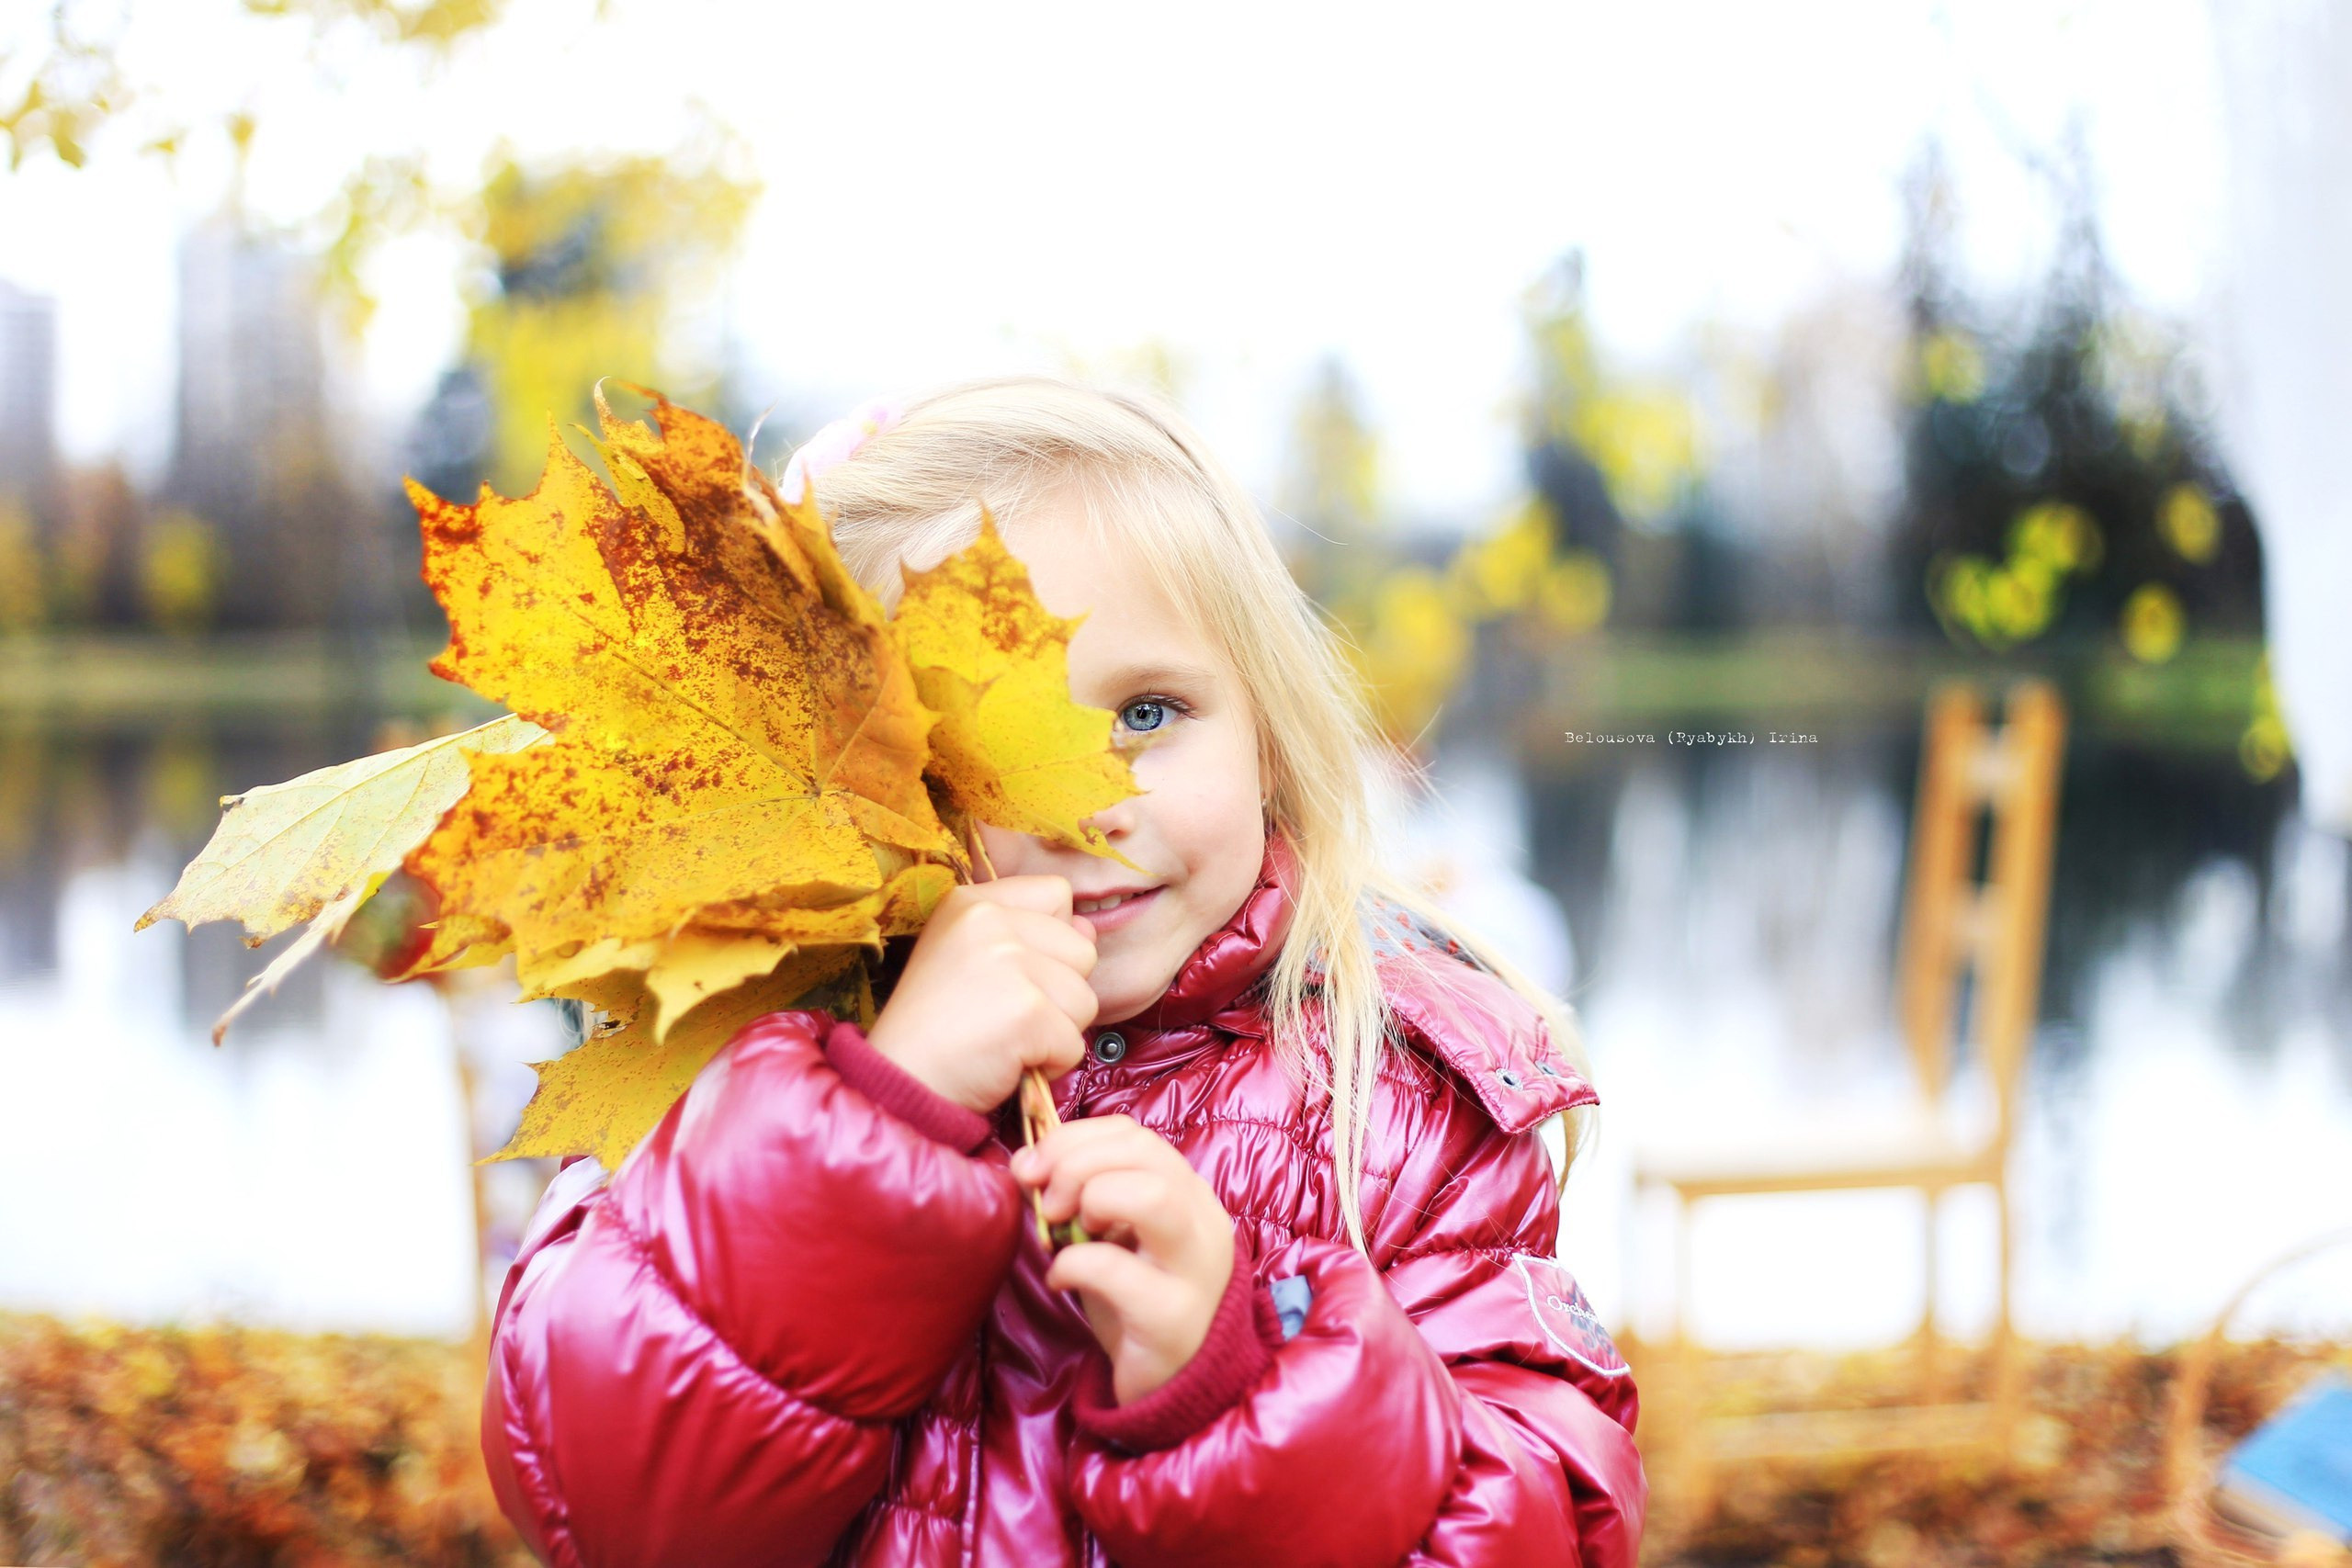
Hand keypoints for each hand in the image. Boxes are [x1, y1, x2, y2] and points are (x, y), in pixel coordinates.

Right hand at [865, 876, 1098, 1115]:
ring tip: (1007, 1039)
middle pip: (1082, 950)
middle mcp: (988, 919)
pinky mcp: (1026, 1011)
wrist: (900, 1083)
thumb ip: (1028, 934)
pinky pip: (1074, 1044)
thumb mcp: (968, 957)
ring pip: (1085, 999)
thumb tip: (1088, 928)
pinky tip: (1008, 1062)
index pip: (1057, 893)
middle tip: (1006, 1014)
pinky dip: (1051, 1065)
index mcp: (971, 901)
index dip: (1052, 938)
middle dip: (1058, 993)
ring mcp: (1008, 962)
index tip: (1015, 973)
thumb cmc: (936, 1027)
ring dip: (1056, 1031)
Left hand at [1010, 1115, 1235, 1403]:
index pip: (1135, 1135)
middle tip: (1045, 1201)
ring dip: (1093, 1198)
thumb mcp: (1114, 1239)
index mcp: (1189, 1195)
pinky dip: (1072, 1264)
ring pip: (1152, 1195)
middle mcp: (1203, 1222)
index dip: (1075, 1139)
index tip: (1032, 1165)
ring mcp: (1196, 1269)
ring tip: (1065, 1229)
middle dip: (1076, 1164)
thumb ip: (1083, 1195)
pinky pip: (1116, 1268)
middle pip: (1145, 1152)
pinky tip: (1061, 1280)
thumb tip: (1028, 1162)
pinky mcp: (1173, 1316)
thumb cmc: (1136, 1304)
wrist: (1174, 1386)